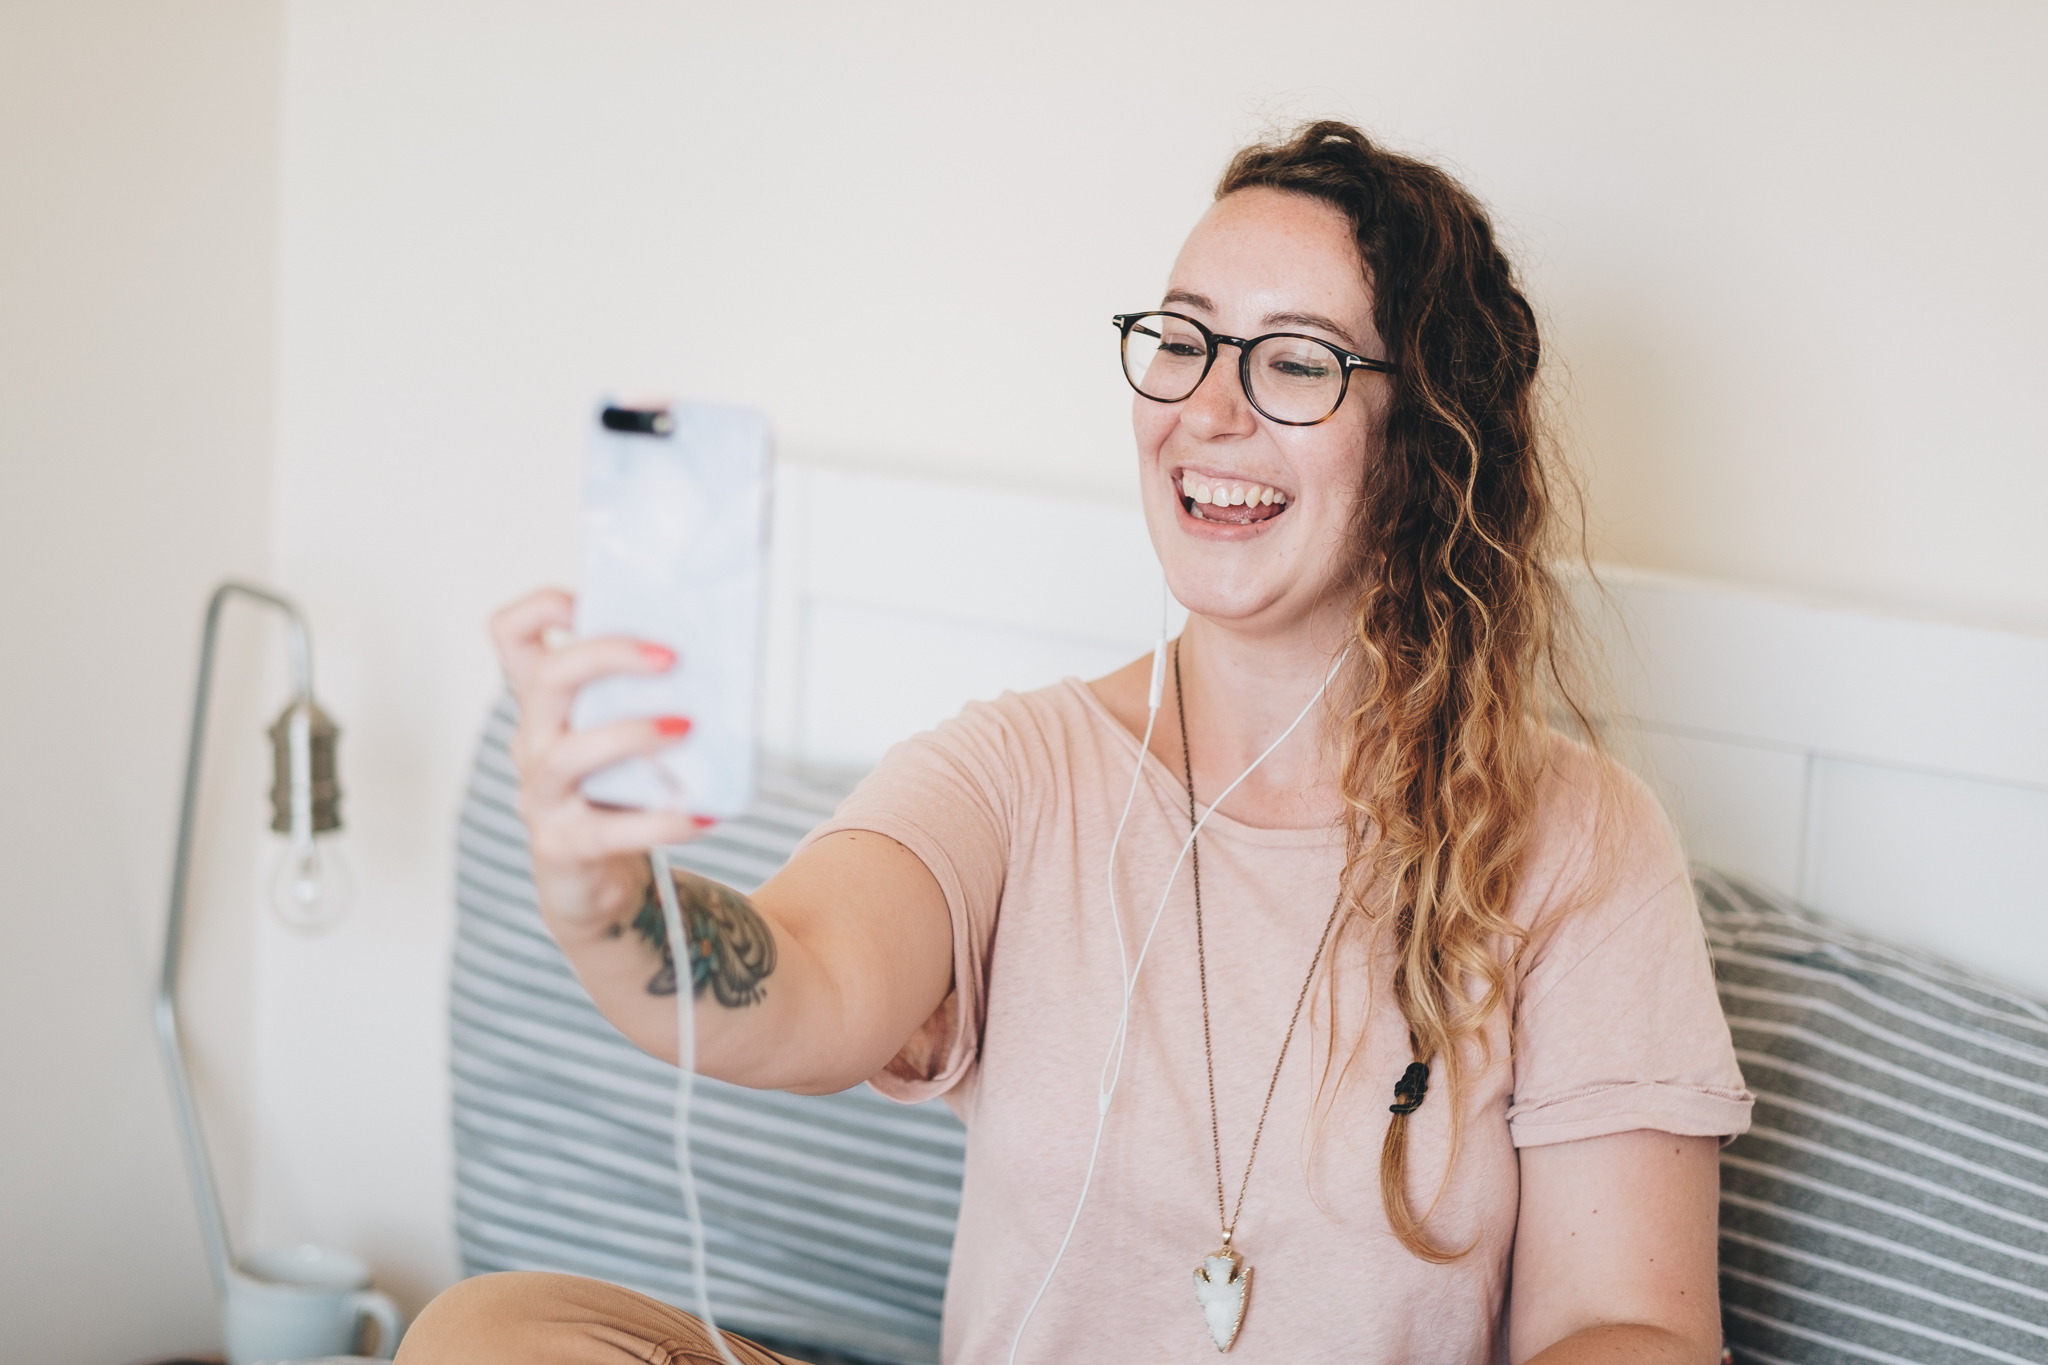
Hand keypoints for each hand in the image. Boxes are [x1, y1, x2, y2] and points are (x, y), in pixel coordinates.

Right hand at [489, 588, 704, 934]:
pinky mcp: (565, 846)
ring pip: (569, 753)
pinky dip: (663, 819)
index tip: (593, 601)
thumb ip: (646, 696)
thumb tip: (718, 653)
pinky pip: (612, 830)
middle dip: (607, 655)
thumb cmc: (618, 794)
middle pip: (547, 679)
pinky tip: (704, 811)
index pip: (510, 635)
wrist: (597, 882)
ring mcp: (542, 796)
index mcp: (544, 706)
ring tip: (686, 726)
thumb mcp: (620, 736)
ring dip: (631, 733)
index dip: (543, 607)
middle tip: (671, 657)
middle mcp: (533, 742)